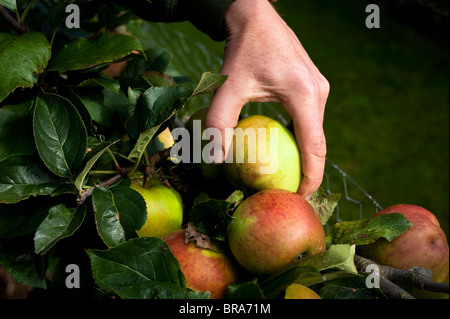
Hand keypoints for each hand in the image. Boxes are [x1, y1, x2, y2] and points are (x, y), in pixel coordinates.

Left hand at [205, 0, 329, 198]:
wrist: (255, 17)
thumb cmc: (242, 49)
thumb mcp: (228, 86)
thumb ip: (219, 122)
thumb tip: (216, 158)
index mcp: (305, 94)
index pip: (315, 147)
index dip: (311, 178)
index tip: (300, 198)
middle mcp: (319, 92)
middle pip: (318, 143)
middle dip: (307, 172)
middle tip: (288, 193)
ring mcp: (319, 88)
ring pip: (315, 132)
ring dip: (304, 156)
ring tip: (286, 177)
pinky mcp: (313, 86)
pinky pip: (309, 120)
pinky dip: (300, 138)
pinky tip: (283, 150)